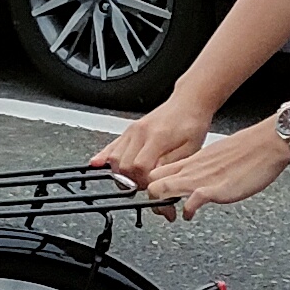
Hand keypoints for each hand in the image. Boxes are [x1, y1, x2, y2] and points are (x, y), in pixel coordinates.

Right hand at [90, 98, 207, 191]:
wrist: (188, 103)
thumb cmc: (191, 124)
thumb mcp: (190, 149)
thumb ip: (170, 164)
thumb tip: (154, 178)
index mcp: (157, 137)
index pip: (140, 167)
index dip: (144, 181)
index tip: (152, 187)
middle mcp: (140, 133)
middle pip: (123, 165)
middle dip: (132, 180)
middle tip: (144, 185)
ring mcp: (132, 131)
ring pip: (113, 157)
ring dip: (120, 173)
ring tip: (134, 178)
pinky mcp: (128, 130)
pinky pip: (111, 145)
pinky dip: (103, 157)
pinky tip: (97, 164)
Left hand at [150, 122, 289, 217]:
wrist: (267, 144)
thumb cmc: (248, 151)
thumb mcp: (215, 157)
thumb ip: (201, 168)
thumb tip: (195, 179)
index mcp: (192, 160)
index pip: (157, 171)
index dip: (150, 185)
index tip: (152, 196)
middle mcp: (192, 168)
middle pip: (153, 181)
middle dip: (150, 198)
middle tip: (159, 210)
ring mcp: (201, 178)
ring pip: (164, 188)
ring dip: (162, 204)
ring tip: (171, 214)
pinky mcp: (215, 188)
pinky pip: (192, 200)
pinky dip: (187, 210)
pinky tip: (190, 214)